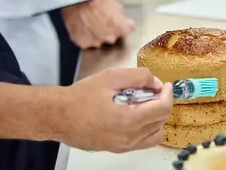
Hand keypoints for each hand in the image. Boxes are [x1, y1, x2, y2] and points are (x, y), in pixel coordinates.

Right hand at [56, 68, 172, 151]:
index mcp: (128, 120)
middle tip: (151, 91)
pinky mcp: (117, 148)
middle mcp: (128, 138)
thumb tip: (156, 83)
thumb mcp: (112, 77)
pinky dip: (146, 127)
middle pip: (161, 121)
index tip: (165, 86)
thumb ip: (139, 77)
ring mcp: (123, 146)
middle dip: (161, 103)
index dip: (168, 94)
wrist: (57, 116)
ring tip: (143, 102)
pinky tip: (135, 113)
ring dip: (155, 117)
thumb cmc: (79, 97)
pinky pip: (142, 141)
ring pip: (154, 134)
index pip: (163, 109)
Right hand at [61, 0, 134, 48]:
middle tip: (102, 21)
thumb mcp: (117, 6)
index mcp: (123, 29)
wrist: (79, 0)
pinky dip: (86, 37)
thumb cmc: (98, 0)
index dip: (123, 25)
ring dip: (97, 35)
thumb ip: (123, 19)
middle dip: (110, 31)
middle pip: (113, 37)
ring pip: (99, 41)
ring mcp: (97, 42)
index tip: (119, 22)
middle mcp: (111, 38)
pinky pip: (86, 42)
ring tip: (91, 23)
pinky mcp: (83, 43)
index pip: (127, 30)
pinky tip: (84, 27)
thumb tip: (126, 22)